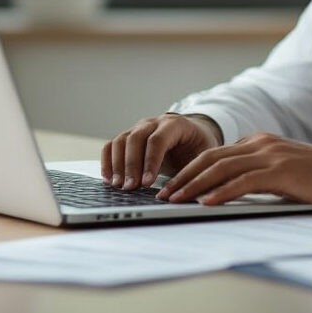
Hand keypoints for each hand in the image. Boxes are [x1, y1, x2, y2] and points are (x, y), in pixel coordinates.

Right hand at [101, 113, 221, 190]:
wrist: (193, 134)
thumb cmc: (198, 146)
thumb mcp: (203, 155)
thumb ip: (194, 168)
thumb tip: (185, 190)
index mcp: (175, 125)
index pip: (158, 139)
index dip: (150, 161)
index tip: (147, 183)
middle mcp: (153, 123)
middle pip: (135, 138)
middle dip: (131, 165)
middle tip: (130, 188)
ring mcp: (139, 128)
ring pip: (120, 141)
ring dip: (117, 165)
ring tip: (119, 186)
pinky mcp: (128, 137)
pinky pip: (112, 145)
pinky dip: (107, 161)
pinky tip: (110, 179)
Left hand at [156, 131, 311, 209]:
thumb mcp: (284, 171)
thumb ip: (259, 175)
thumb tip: (232, 192)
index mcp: (260, 142)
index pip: (216, 155)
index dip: (191, 170)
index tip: (173, 187)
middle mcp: (260, 144)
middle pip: (211, 158)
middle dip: (184, 177)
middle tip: (164, 195)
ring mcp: (270, 155)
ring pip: (221, 168)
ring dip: (194, 186)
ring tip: (175, 200)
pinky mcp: (280, 171)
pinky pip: (242, 182)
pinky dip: (221, 192)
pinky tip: (206, 203)